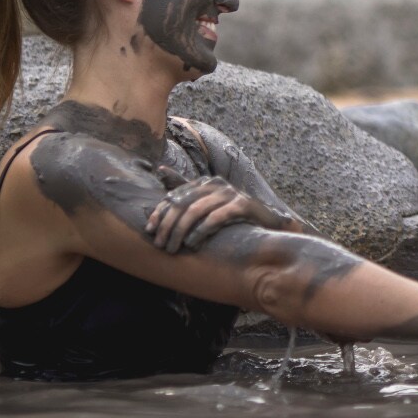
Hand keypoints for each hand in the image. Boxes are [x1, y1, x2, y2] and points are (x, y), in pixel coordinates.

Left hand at [146, 173, 284, 252]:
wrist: (268, 223)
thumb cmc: (233, 215)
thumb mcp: (208, 202)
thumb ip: (186, 189)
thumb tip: (159, 169)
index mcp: (204, 182)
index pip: (174, 195)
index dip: (159, 212)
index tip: (150, 230)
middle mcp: (216, 183)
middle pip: (182, 203)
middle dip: (168, 226)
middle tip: (161, 245)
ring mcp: (230, 193)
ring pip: (195, 211)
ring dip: (181, 231)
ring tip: (174, 247)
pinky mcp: (242, 204)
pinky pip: (216, 217)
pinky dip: (201, 231)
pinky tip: (193, 243)